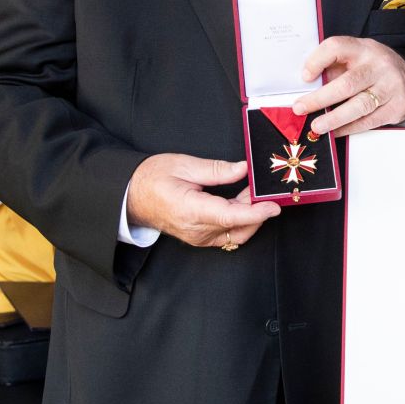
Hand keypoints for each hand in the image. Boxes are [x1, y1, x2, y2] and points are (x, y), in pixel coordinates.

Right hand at [124, 154, 279, 249]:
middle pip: (239, 228)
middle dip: (257, 211)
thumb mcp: (183, 166)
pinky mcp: (200, 238)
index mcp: (191, 211)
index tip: (273, 206)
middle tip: (261, 187)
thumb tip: (243, 169)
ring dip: (249, 216)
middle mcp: (197, 230)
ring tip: (249, 191)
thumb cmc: (152, 179)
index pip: (231, 217)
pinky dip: (240, 220)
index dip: (256, 212)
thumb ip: (216, 170)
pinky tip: (240, 201)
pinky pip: (227, 234)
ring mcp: (198, 238)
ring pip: (236, 234)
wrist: (131, 197)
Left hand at [293, 37, 404, 137]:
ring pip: (360, 105)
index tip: (304, 77)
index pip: (337, 47)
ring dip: (334, 118)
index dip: (317, 61)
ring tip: (317, 126)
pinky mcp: (396, 106)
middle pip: (347, 83)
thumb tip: (307, 90)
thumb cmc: (373, 69)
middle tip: (301, 108)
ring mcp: (390, 86)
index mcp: (363, 48)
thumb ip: (334, 69)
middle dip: (320, 98)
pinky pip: (369, 121)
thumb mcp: (356, 59)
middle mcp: (378, 65)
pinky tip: (335, 131)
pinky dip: (349, 128)